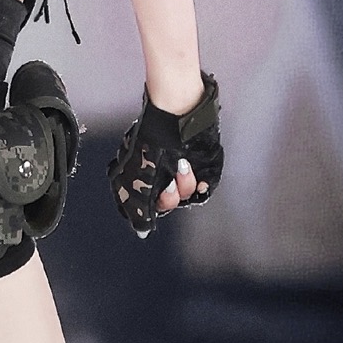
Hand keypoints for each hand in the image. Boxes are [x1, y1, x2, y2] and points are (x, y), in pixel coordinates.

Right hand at [107, 76, 223, 236]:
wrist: (179, 111)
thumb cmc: (154, 136)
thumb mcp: (138, 173)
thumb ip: (138, 206)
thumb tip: (142, 231)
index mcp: (142, 172)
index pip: (146, 205)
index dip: (149, 208)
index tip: (151, 201)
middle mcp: (162, 172)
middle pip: (167, 203)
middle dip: (168, 197)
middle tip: (167, 183)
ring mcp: (183, 168)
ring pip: (186, 195)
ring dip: (183, 184)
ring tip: (182, 165)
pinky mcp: (203, 166)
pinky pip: (205, 187)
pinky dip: (202, 183)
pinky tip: (195, 172)